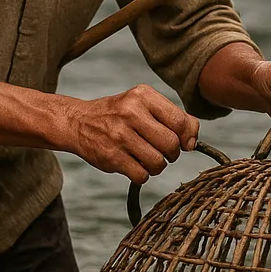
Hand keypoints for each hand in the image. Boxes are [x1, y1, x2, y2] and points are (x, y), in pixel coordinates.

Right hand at [64, 83, 198, 182]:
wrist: (78, 122)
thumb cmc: (119, 114)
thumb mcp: (143, 104)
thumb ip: (172, 117)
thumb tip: (192, 141)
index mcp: (143, 96)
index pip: (180, 121)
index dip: (187, 136)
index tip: (184, 142)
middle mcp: (131, 113)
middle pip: (171, 144)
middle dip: (172, 153)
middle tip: (163, 151)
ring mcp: (120, 135)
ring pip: (158, 162)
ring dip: (158, 166)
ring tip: (148, 158)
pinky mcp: (111, 157)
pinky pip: (142, 175)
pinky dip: (143, 174)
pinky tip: (134, 165)